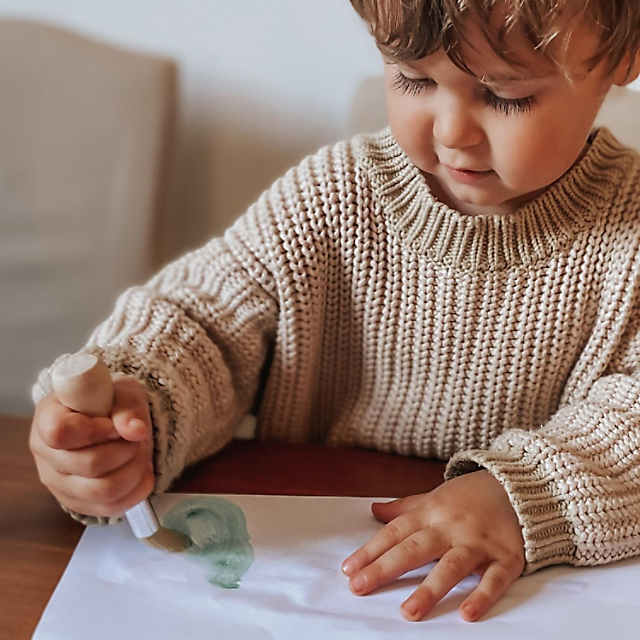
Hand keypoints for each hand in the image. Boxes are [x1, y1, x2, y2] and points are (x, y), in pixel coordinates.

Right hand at [29, 377, 153, 516]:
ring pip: (103, 490)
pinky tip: (141, 470)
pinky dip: (137, 488)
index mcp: (47, 418)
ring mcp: (59, 484)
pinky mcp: (78, 503)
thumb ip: (128, 407)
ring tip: (140, 452)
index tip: (114, 424)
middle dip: (126, 449)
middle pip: (89, 465)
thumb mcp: (123, 391)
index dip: (95, 430)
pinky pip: (112, 506)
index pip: (60, 432)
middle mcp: (46, 454)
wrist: (112, 421)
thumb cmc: (110, 402)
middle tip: (136, 437)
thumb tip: (135, 430)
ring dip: (134, 469)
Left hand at [341, 471, 524, 621]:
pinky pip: (494, 579)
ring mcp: (478, 543)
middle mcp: (450, 527)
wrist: (516, 485)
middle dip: (385, 568)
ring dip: (430, 589)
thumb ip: (404, 507)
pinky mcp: (506, 557)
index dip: (370, 551)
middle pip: (414, 548)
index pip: (394, 533)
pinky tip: (467, 614)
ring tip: (408, 612)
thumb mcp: (433, 496)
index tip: (348, 570)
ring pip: (451, 566)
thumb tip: (373, 511)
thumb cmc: (468, 496)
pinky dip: (482, 596)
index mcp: (430, 513)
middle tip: (359, 587)